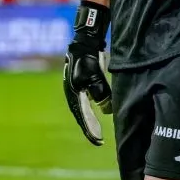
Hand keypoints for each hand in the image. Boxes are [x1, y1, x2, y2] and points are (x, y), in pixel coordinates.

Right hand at [63, 1, 112, 145]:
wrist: (85, 39)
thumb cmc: (88, 57)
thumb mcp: (95, 76)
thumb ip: (100, 93)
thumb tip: (106, 109)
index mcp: (73, 93)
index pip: (82, 116)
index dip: (90, 130)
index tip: (98, 141)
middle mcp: (73, 91)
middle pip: (81, 113)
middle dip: (90, 126)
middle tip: (98, 139)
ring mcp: (76, 85)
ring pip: (84, 106)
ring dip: (91, 116)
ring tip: (99, 127)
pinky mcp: (82, 79)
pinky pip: (88, 97)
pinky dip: (95, 104)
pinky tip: (102, 106)